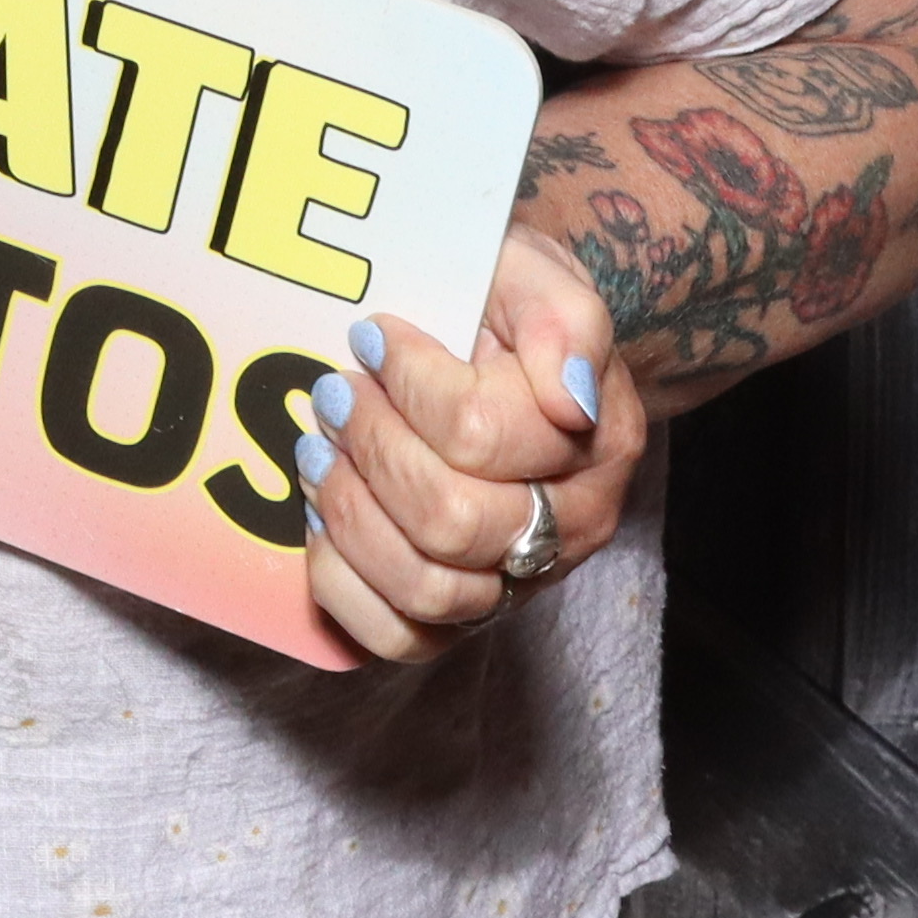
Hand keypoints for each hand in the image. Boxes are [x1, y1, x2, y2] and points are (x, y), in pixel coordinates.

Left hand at [298, 234, 646, 663]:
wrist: (510, 344)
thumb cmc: (512, 306)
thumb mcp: (540, 277)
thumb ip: (565, 322)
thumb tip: (572, 399)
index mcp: (598, 441)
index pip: (478, 434)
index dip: (408, 382)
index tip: (373, 335)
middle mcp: (573, 525)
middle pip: (450, 521)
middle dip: (372, 449)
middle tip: (336, 392)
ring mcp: (521, 581)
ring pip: (427, 591)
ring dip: (351, 513)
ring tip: (319, 450)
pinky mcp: (467, 617)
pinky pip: (402, 640)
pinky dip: (346, 585)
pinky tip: (322, 520)